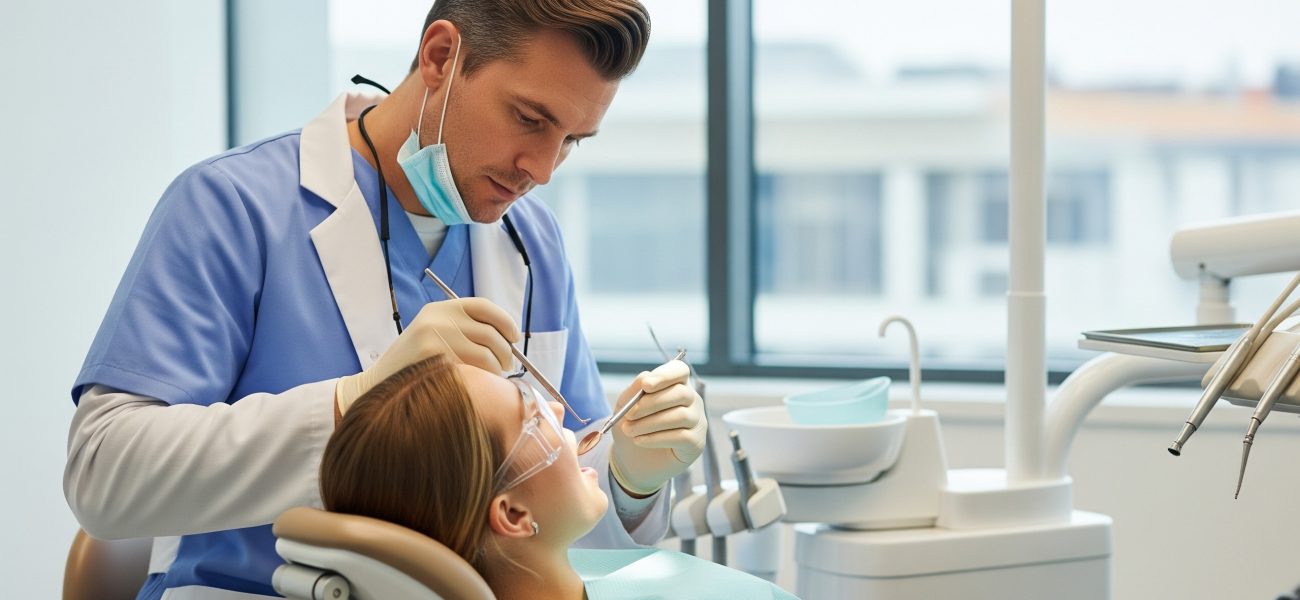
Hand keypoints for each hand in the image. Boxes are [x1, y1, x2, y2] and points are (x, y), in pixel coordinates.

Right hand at [335, 298, 520, 415]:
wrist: (376, 386)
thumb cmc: (411, 365)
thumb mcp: (432, 335)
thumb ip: (462, 330)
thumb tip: (505, 339)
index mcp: (439, 309)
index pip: (483, 306)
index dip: (505, 321)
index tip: (514, 336)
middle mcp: (438, 318)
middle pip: (490, 332)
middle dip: (505, 352)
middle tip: (507, 365)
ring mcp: (435, 337)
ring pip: (486, 354)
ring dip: (497, 368)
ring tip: (494, 376)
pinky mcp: (435, 359)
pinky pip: (474, 369)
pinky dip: (483, 377)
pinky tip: (479, 383)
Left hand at [609, 360, 706, 495]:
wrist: (632, 460)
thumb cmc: (632, 427)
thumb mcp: (625, 406)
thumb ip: (634, 391)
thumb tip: (646, 378)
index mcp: (675, 385)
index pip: (680, 371)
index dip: (665, 375)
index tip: (645, 386)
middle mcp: (691, 401)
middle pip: (680, 393)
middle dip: (651, 403)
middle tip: (628, 415)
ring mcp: (697, 422)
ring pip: (680, 416)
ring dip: (650, 423)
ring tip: (629, 430)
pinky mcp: (696, 443)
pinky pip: (680, 436)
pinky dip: (656, 438)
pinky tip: (639, 440)